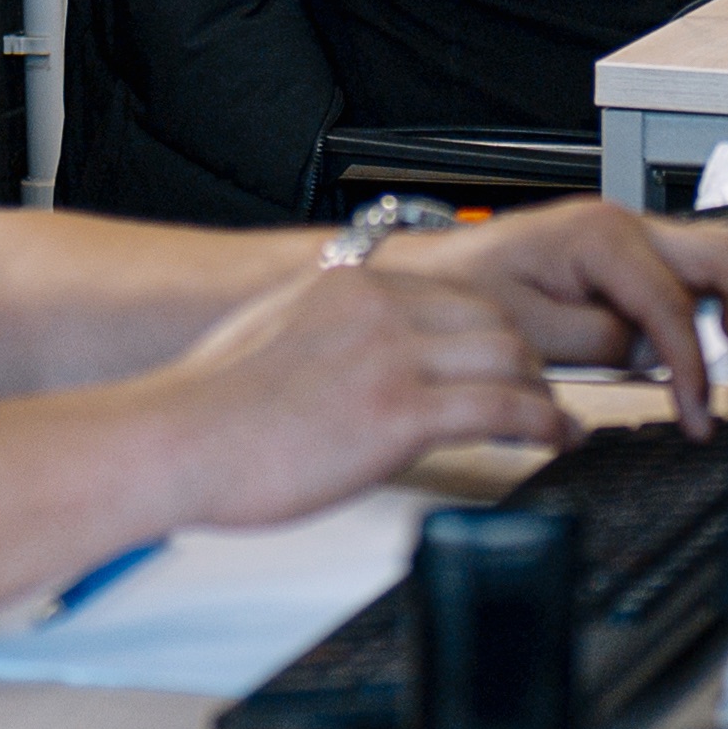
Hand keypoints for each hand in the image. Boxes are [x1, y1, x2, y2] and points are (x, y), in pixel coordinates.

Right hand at [151, 261, 574, 523]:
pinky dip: (543, 423)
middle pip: (494, 318)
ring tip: (550, 419)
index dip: (490, 330)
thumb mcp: (273, 338)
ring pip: (510, 356)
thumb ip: (328, 336)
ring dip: (540, 390)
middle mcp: (379, 309)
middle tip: (537, 391)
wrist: (173, 441)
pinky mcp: (401, 413)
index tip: (504, 357)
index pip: (453, 294)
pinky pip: (502, 408)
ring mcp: (393, 358)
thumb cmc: (206, 410)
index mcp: (348, 287)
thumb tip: (356, 363)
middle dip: (523, 358)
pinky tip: (553, 439)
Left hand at [397, 199, 727, 431]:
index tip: (697, 415)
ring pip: (712, 258)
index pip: (674, 305)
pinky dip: (702, 311)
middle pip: (723, 250)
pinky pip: (683, 277)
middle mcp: (623, 225)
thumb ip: (599, 340)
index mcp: (600, 235)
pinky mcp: (625, 258)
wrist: (432, 274)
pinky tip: (694, 350)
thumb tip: (652, 355)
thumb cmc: (464, 290)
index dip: (692, 367)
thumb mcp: (528, 330)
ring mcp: (629, 237)